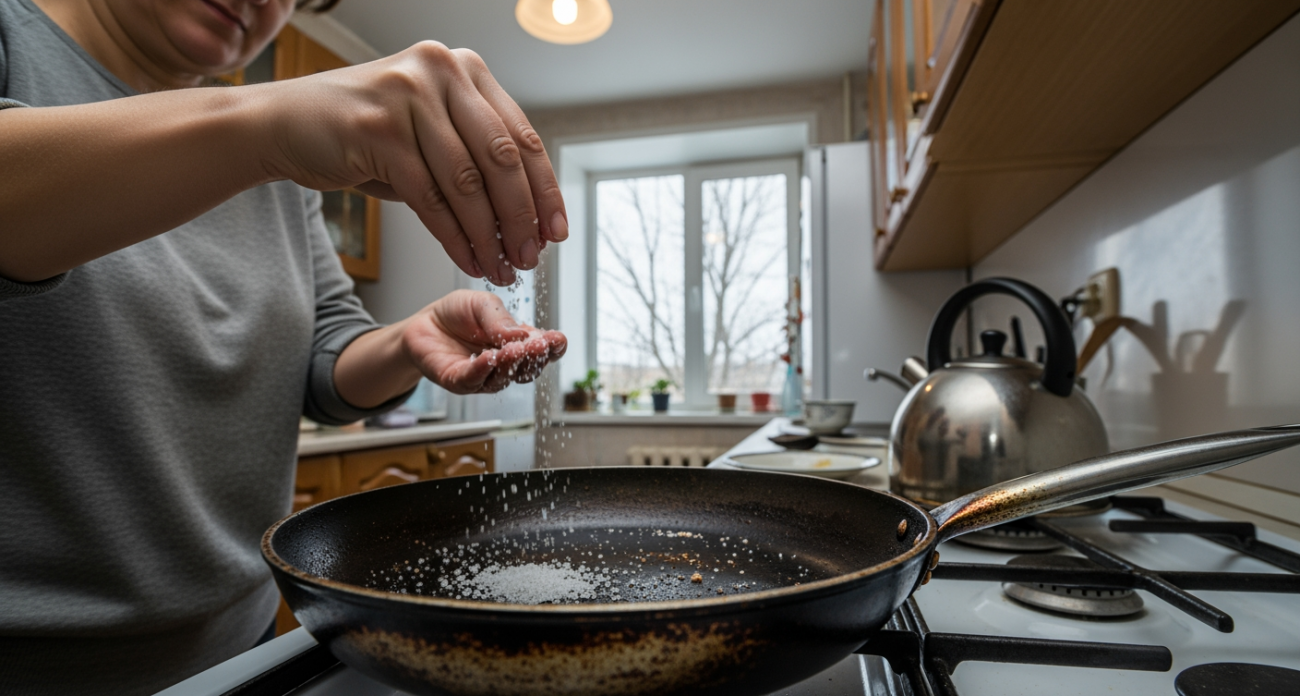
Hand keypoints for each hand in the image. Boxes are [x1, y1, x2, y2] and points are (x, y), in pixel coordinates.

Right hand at [260, 42, 566, 285]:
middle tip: (530, 257)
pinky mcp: (376, 129)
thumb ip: (475, 157)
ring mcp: (406, 96)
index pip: (522, 136)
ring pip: (467, 183)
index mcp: (464, 68)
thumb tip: (529, 216)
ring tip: (499, 267)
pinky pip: (430, 197)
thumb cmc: (364, 135)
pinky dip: (453, 236)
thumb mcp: (428, 132)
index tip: (555, 230)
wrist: (283, 124)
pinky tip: (466, 259)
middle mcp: (439, 71)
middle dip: (520, 218)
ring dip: (488, 235)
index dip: (544, 190)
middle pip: (501, 159)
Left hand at [403, 290, 565, 394]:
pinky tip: (489, 357)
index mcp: (517, 343)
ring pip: (503, 377)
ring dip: (511, 364)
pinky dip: (482, 369)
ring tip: (515, 349)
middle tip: (540, 345)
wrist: (424, 322)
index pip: (542, 351)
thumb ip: (500, 319)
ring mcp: (484, 376)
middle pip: (527, 370)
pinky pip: (474, 379)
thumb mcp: (482, 305)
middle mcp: (504, 364)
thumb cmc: (457, 314)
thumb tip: (520, 335)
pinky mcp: (459, 382)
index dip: (552, 347)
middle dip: (535, 357)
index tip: (558, 339)